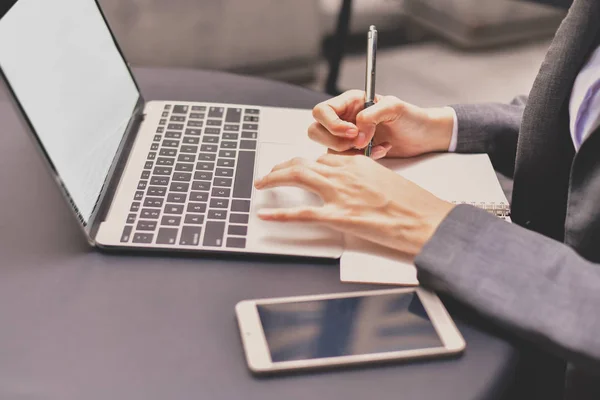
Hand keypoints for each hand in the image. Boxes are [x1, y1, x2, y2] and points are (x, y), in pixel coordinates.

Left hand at [254, 154, 454, 256]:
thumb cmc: (413, 204)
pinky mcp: (339, 216)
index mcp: (358, 163)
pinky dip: (279, 213)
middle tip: (271, 174)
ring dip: (274, 178)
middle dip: (282, 167)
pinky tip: (265, 213)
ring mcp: (340, 193)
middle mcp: (345, 173)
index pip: (321, 158)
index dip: (303, 162)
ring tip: (262, 183)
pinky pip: (301, 213)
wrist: (427, 219)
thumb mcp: (386, 180)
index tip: (295, 167)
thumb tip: (352, 187)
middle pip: (303, 163)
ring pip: (297, 177)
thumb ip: (364, 179)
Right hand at [309, 90, 454, 159]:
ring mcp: (347, 138)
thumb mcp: (394, 107)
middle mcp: (344, 119)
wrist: (423, 136)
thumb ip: (371, 115)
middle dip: (334, 141)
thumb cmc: (411, 116)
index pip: (322, 111)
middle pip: (316, 131)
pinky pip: (344, 161)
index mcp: (349, 102)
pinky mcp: (354, 153)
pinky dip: (360, 160)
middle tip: (358, 143)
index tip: (353, 132)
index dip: (332, 124)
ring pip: (328, 149)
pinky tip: (380, 152)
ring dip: (348, 153)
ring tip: (372, 147)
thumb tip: (357, 132)